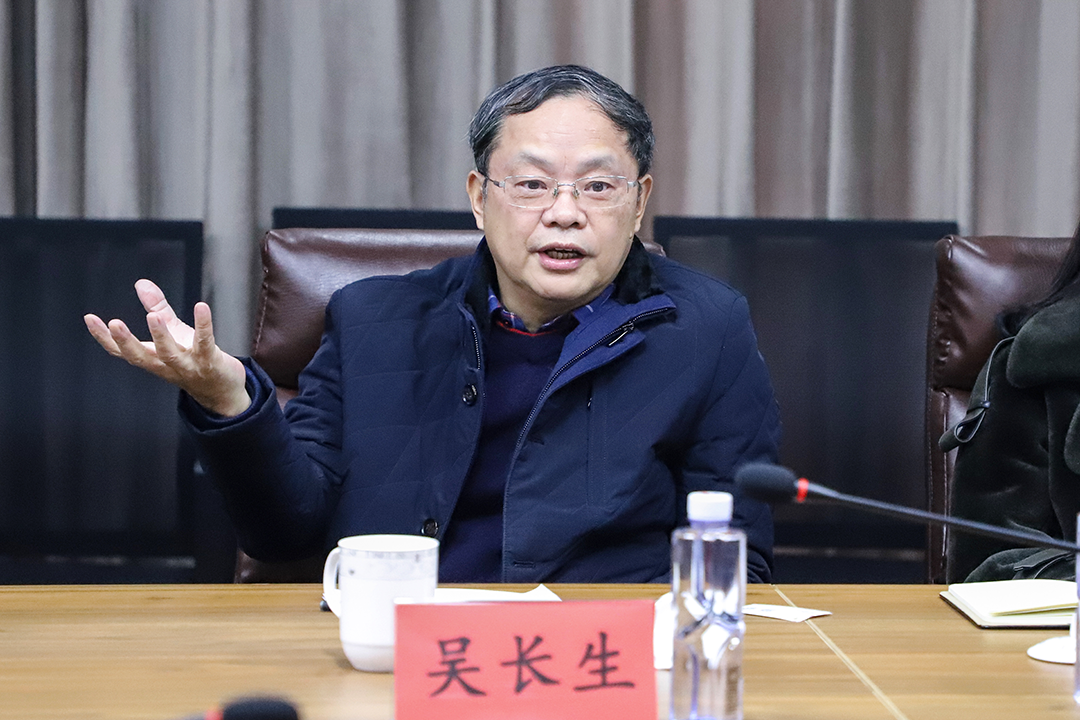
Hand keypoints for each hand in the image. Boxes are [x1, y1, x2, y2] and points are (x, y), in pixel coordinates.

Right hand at [84, 279, 250, 416]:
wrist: (222, 391)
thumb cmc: (193, 359)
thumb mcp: (173, 333)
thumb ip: (157, 308)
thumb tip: (141, 283)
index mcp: (152, 359)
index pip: (121, 352)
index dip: (103, 337)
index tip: (89, 318)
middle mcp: (165, 365)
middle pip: (140, 357)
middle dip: (126, 341)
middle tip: (114, 323)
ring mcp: (187, 366)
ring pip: (170, 354)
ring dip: (161, 336)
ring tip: (154, 316)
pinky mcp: (210, 362)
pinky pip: (205, 343)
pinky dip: (203, 326)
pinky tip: (201, 307)